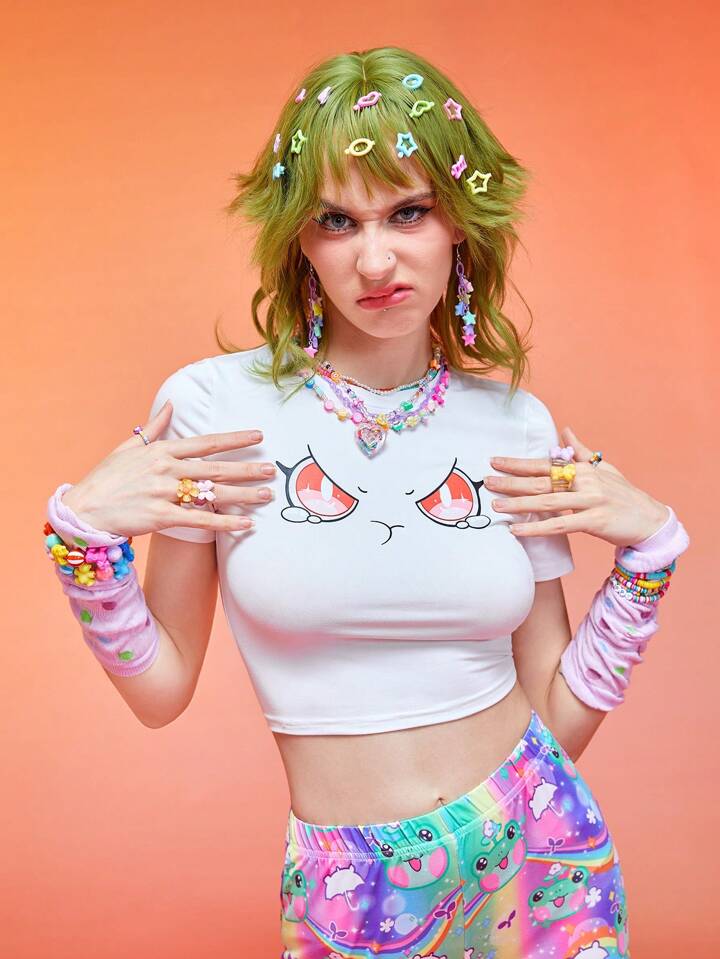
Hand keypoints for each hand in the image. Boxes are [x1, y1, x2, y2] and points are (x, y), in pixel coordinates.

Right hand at [60, 401, 276, 538]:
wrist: (83, 510)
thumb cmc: (105, 479)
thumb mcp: (127, 448)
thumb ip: (153, 427)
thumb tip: (171, 405)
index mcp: (161, 450)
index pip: (206, 442)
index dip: (234, 439)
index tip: (258, 437)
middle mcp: (166, 469)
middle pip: (216, 468)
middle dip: (247, 468)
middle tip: (272, 469)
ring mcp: (164, 492)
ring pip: (213, 493)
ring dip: (243, 495)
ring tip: (266, 495)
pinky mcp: (161, 516)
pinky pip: (200, 520)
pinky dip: (225, 523)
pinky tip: (246, 524)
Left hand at [484, 426, 669, 547]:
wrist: (651, 520)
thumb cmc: (625, 495)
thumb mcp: (604, 469)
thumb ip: (581, 451)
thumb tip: (565, 430)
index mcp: (583, 468)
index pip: (544, 464)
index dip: (518, 463)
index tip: (495, 461)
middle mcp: (585, 481)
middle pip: (540, 481)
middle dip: (511, 481)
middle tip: (487, 481)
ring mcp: (590, 501)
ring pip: (547, 502)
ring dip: (518, 504)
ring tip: (496, 505)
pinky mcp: (594, 521)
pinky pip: (559, 526)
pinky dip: (536, 528)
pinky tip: (517, 531)